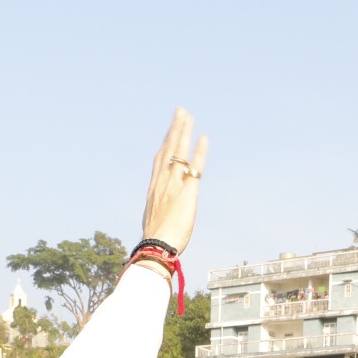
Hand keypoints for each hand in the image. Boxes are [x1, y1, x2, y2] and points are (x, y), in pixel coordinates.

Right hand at [141, 108, 208, 253]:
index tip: (169, 130)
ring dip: (184, 132)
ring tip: (188, 115)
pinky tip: (204, 138)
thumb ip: (158, 211)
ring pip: (178, 152)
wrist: (157, 246)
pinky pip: (194, 168)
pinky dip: (199, 152)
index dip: (165, 143)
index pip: (160, 159)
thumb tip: (157, 214)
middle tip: (180, 111)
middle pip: (168, 149)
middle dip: (174, 129)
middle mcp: (162, 182)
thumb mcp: (153, 220)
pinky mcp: (187, 192)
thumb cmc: (156, 239)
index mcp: (154, 188)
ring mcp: (174, 186)